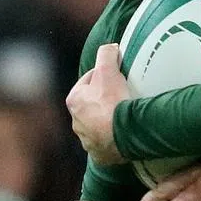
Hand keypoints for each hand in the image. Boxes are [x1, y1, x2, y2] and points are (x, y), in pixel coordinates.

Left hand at [67, 44, 128, 164]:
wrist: (124, 133)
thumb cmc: (113, 101)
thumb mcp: (108, 70)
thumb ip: (106, 54)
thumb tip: (109, 46)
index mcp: (74, 100)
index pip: (88, 81)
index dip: (104, 76)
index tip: (117, 76)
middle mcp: (76, 122)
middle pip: (93, 105)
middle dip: (105, 100)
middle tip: (124, 95)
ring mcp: (88, 140)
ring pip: (99, 125)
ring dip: (109, 120)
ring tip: (126, 116)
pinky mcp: (100, 154)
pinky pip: (108, 143)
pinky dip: (115, 138)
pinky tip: (126, 133)